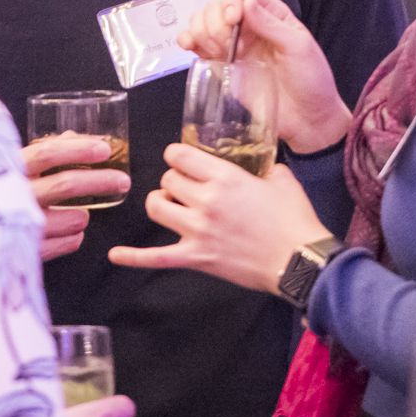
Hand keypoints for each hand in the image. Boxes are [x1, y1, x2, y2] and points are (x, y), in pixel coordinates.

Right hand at [21, 136, 129, 259]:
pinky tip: (66, 231)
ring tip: (78, 213)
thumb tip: (75, 137)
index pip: (47, 154)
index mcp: (10, 170)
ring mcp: (20, 225)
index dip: (78, 150)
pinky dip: (75, 235)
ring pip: (75, 218)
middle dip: (101, 180)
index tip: (105, 150)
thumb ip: (43, 151)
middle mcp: (14, 196)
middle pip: (66, 184)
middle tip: (123, 180)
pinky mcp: (30, 250)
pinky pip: (71, 241)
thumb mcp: (13, 169)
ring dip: (83, 215)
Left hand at [109, 143, 327, 294]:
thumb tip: (262, 165)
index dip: (177, 155)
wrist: (299, 261)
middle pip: (167, 180)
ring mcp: (198, 231)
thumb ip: (266, 167)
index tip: (182, 160)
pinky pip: (155, 258)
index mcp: (225, 178)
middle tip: (186, 187)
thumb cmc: (294, 221)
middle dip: (174, 181)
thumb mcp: (283, 179)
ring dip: (160, 203)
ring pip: (156, 208)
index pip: (179, 155)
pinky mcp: (196, 258)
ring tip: (170, 205)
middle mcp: (206, 201)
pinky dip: (132, 257)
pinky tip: (115, 255)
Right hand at [175, 0, 350, 152]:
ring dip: (202, 31)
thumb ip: (271, 24)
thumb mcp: (299, 47)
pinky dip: (188, 41)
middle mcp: (249, 27)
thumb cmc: (312, 80)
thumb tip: (247, 0)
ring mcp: (233, 47)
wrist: (307, 119)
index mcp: (271, 15)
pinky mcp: (222, 67)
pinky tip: (192, 47)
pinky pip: (197, 47)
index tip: (234, 19)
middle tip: (230, 42)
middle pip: (216, 5)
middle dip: (216, 20)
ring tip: (222, 51)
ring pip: (202, 22)